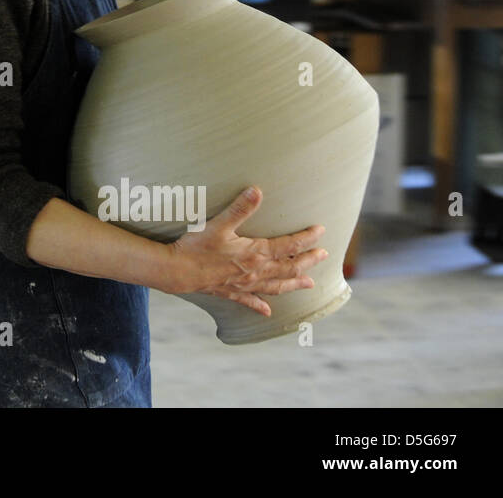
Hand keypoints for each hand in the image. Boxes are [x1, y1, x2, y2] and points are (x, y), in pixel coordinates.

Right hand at [165, 186, 326, 315]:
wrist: (178, 271)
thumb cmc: (197, 247)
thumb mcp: (219, 224)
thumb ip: (240, 208)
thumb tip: (257, 191)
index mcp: (255, 254)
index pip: (288, 246)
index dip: (306, 238)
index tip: (321, 231)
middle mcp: (255, 272)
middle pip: (288, 267)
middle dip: (308, 261)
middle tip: (324, 255)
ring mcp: (244, 284)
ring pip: (276, 286)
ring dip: (294, 283)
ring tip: (310, 284)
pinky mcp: (230, 292)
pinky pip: (250, 301)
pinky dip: (261, 306)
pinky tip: (268, 312)